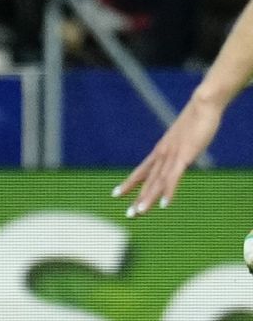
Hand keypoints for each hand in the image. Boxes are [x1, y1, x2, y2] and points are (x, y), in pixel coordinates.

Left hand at [113, 96, 223, 215]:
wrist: (203, 104)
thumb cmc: (196, 119)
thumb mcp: (184, 137)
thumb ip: (180, 148)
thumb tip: (180, 153)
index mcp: (160, 151)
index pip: (141, 171)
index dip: (129, 183)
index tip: (116, 194)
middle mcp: (162, 154)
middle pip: (147, 180)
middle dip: (138, 198)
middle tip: (129, 215)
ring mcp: (172, 155)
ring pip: (157, 181)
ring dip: (149, 198)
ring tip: (139, 213)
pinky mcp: (185, 156)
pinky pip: (174, 177)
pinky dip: (168, 191)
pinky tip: (164, 204)